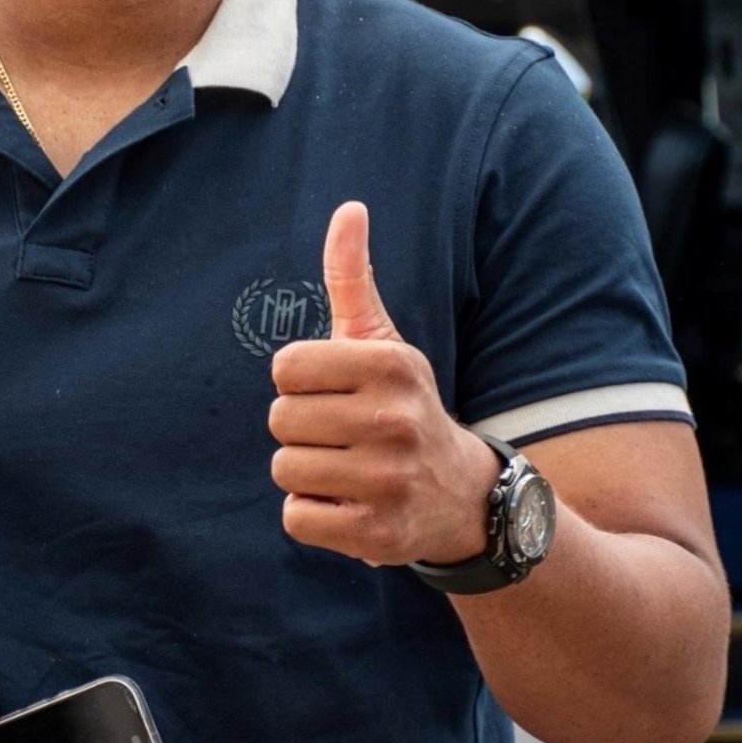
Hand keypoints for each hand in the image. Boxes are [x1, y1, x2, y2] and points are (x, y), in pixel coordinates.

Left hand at [269, 202, 498, 566]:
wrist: (461, 494)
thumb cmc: (401, 404)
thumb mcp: (383, 341)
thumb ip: (353, 278)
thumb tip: (348, 209)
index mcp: (390, 365)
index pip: (286, 367)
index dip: (300, 382)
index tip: (336, 392)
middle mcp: (394, 421)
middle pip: (280, 420)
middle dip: (301, 429)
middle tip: (343, 434)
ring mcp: (388, 480)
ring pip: (285, 469)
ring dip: (305, 473)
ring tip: (347, 469)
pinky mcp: (377, 533)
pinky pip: (297, 518)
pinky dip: (313, 514)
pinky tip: (348, 503)